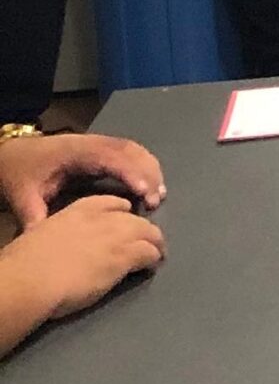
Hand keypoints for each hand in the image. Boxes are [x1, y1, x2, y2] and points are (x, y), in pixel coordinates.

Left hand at [0, 131, 165, 226]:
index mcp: (74, 152)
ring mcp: (99, 143)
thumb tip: (47, 241)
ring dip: (150, 169)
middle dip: (147, 173)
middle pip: (129, 151)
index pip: (110, 158)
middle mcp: (92, 143)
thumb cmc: (22, 174)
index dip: (129, 173)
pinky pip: (131, 152)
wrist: (15, 155)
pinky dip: (145, 166)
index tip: (143, 193)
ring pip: (134, 150)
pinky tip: (150, 184)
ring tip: (159, 194)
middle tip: (157, 199)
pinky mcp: (103, 149)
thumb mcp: (22, 197)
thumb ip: (35, 218)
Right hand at [1, 195, 164, 323]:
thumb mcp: (43, 236)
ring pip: (150, 234)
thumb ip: (62, 236)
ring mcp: (119, 235)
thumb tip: (62, 248)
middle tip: (148, 242)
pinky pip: (150, 253)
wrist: (31, 278)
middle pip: (136, 219)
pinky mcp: (126, 255)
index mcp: (80, 209)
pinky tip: (152, 266)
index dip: (123, 212)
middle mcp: (104, 218)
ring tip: (157, 254)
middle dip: (144, 230)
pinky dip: (154, 259)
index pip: (112, 203)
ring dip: (155, 244)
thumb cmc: (27, 262)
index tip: (127, 218)